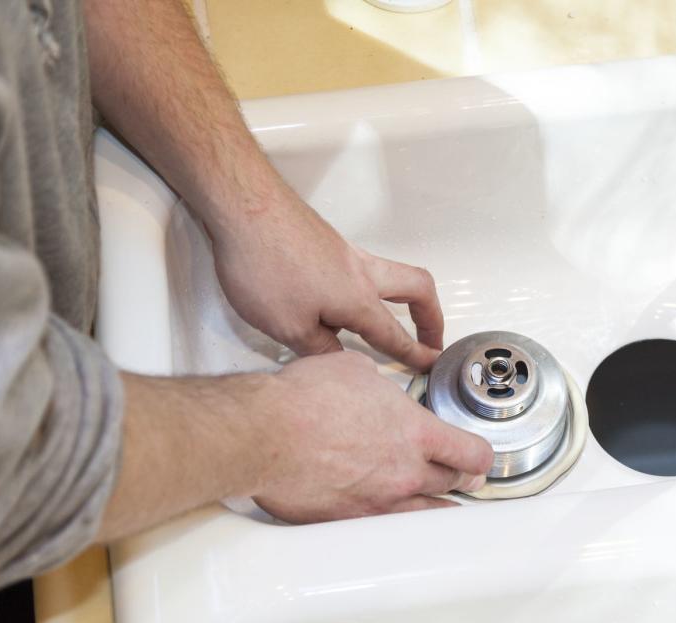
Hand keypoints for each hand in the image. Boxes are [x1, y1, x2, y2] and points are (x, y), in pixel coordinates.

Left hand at [211, 193, 443, 370]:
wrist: (243, 205)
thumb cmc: (265, 266)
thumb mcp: (288, 326)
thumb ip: (319, 348)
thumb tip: (339, 360)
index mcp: (358, 300)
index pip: (394, 335)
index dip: (415, 354)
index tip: (431, 365)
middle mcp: (361, 272)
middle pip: (418, 289)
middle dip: (431, 316)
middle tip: (432, 337)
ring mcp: (345, 252)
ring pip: (391, 274)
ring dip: (403, 298)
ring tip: (392, 320)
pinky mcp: (326, 242)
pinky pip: (361, 267)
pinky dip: (367, 287)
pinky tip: (339, 303)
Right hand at [254, 351, 493, 521]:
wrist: (265, 434)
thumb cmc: (303, 399)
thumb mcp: (355, 371)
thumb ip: (379, 387)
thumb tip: (376, 390)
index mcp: (416, 433)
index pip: (472, 453)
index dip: (481, 456)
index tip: (479, 456)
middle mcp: (405, 472)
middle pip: (453, 483)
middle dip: (460, 478)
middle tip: (461, 476)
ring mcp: (380, 502)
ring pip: (426, 512)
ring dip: (435, 504)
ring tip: (438, 501)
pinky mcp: (351, 522)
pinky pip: (386, 528)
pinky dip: (394, 521)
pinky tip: (392, 515)